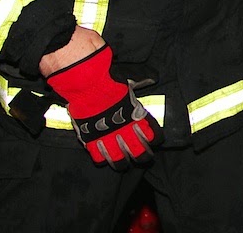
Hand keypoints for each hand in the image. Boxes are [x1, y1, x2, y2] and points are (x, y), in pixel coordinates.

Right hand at [46, 45, 160, 170]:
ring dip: (123, 163)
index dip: (155, 139)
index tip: (156, 141)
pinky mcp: (91, 139)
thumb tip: (153, 77)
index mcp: (138, 116)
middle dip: (144, 156)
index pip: (153, 134)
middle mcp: (125, 129)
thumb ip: (142, 81)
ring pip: (120, 159)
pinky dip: (102, 160)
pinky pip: (99, 157)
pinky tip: (104, 159)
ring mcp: (108, 136)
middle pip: (140, 152)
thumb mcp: (131, 79)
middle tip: (144, 158)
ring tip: (124, 165)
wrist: (87, 81)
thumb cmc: (109, 79)